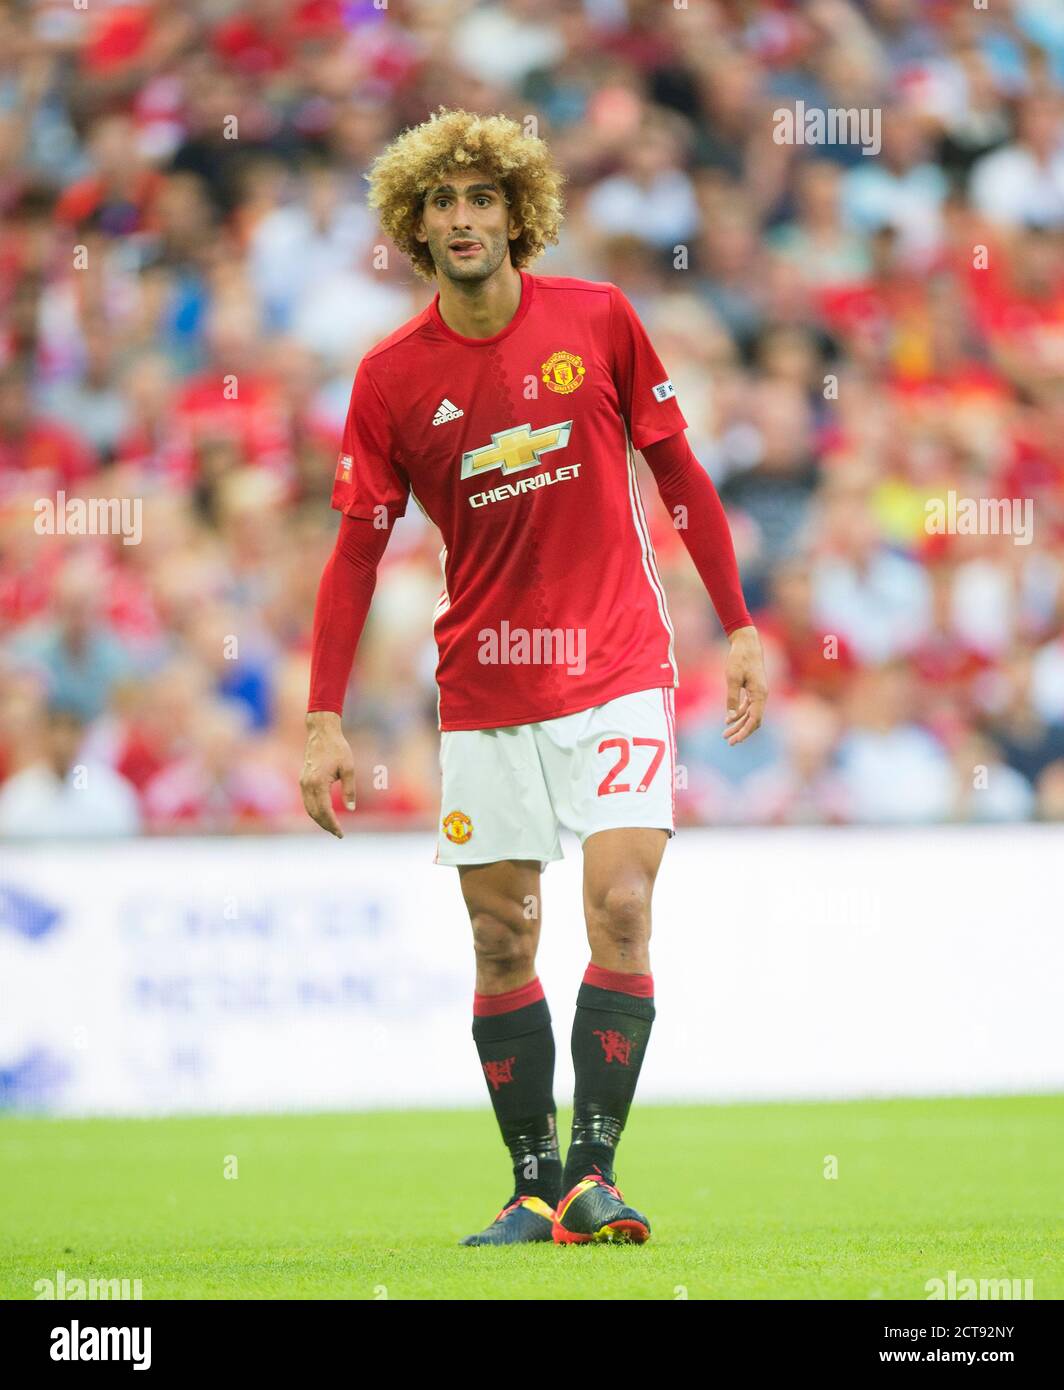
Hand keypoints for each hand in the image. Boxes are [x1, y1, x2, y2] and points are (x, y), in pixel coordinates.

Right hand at [300, 711, 355, 836]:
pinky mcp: (303, 780)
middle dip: (326, 825)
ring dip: (319, 820)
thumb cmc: (338, 748)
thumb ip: (349, 790)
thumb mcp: (349, 769)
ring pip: (308, 808)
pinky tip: (324, 814)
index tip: (341, 833)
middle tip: (338, 834)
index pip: (325, 811)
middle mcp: (307, 785)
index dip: (332, 824)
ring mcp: (303, 783)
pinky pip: (307, 801)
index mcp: (319, 783)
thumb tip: (351, 809)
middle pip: (314, 813)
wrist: (321, 733)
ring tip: (332, 827)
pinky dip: (314, 811)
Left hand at [722, 625, 766, 745]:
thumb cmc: (740, 658)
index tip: (734, 741)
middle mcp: (762, 695)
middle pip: (753, 720)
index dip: (744, 732)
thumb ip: (732, 698)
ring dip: (739, 724)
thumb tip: (730, 718)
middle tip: (728, 741)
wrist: (747, 642)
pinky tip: (729, 720)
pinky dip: (739, 714)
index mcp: (760, 694)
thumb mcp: (732, 678)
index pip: (754, 720)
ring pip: (750, 714)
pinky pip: (748, 707)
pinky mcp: (754, 689)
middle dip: (741, 731)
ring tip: (725, 733)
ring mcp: (759, 693)